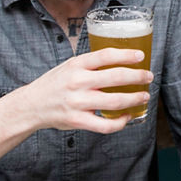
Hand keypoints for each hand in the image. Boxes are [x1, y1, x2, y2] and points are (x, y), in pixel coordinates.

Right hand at [18, 47, 152, 133]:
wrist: (31, 105)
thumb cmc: (55, 83)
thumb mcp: (69, 66)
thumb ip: (91, 64)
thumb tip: (121, 59)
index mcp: (76, 65)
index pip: (106, 55)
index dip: (126, 55)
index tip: (141, 55)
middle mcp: (77, 82)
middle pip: (116, 77)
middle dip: (138, 76)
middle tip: (148, 76)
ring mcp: (78, 103)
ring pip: (115, 102)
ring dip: (135, 99)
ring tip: (144, 96)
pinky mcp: (78, 121)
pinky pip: (106, 125)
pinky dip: (121, 122)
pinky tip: (127, 116)